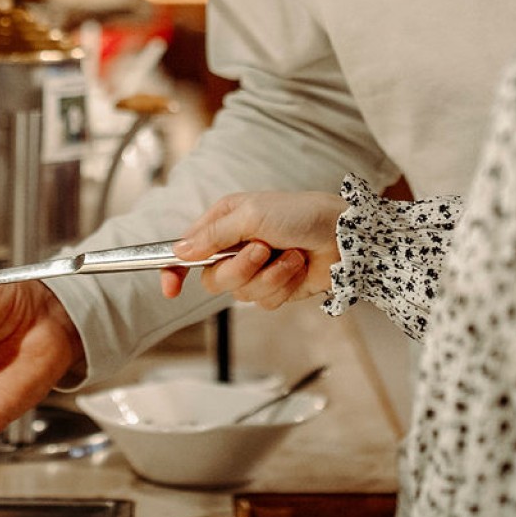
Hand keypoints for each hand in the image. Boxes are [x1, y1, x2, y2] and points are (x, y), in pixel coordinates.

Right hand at [158, 190, 348, 308]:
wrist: (344, 237)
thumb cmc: (301, 214)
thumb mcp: (252, 215)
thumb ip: (213, 235)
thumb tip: (179, 251)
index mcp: (224, 222)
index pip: (187, 250)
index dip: (174, 270)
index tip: (171, 289)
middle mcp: (236, 246)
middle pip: (214, 278)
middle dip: (241, 268)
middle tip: (263, 250)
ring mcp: (256, 269)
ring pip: (240, 293)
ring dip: (270, 276)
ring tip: (290, 255)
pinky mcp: (276, 288)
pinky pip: (265, 301)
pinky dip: (284, 285)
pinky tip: (298, 267)